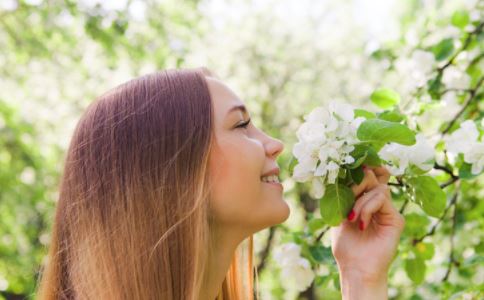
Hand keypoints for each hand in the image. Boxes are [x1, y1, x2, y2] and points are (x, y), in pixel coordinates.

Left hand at [330, 166, 404, 297]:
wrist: (355, 267)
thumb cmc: (346, 244)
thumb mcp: (340, 214)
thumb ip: (346, 194)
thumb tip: (351, 172)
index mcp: (364, 201)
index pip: (368, 177)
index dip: (363, 168)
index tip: (354, 166)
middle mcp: (378, 203)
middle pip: (373, 177)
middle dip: (358, 182)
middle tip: (349, 196)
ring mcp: (388, 210)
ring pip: (376, 188)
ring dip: (359, 202)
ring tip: (352, 219)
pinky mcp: (396, 219)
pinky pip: (381, 198)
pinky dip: (367, 208)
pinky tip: (361, 224)